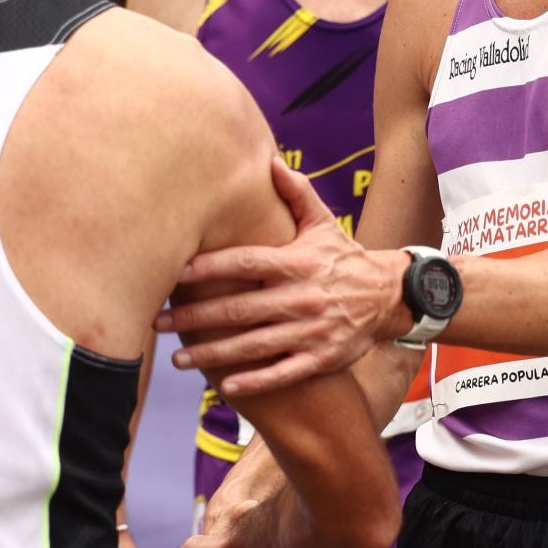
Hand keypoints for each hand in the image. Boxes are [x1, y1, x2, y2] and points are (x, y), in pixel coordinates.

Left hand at [157, 157, 408, 397]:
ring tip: (178, 359)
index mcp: (296, 263)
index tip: (177, 272)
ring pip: (253, 346)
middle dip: (195, 317)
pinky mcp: (320, 359)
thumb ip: (296, 194)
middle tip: (158, 322)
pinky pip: (283, 373)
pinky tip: (225, 386)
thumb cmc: (344, 258)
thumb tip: (270, 161)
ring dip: (213, 354)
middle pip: (239, 309)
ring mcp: (310, 331)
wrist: (389, 297)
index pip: (245, 263)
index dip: (210, 267)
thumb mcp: (323, 224)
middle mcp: (301, 297)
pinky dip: (254, 381)